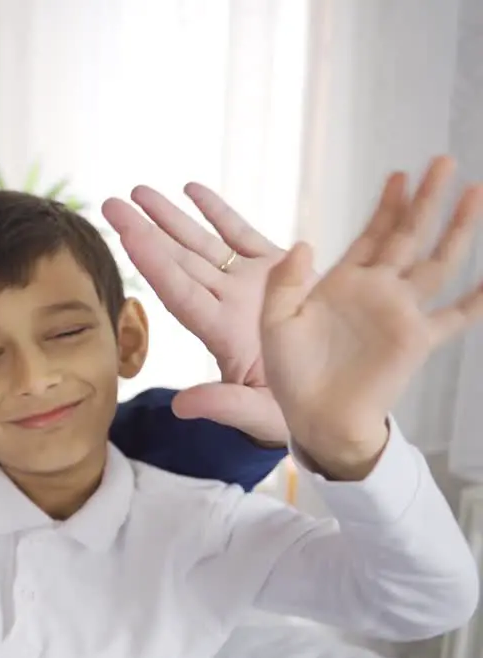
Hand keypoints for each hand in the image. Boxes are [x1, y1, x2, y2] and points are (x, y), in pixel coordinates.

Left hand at [102, 184, 293, 443]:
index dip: (154, 264)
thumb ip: (225, 406)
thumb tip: (179, 409)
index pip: (179, 292)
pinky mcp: (278, 270)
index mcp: (221, 333)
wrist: (331, 397)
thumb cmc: (295, 415)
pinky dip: (218, 211)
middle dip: (146, 231)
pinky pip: (241, 234)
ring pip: (202, 243)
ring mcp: (249, 284)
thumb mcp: (260, 415)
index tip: (126, 235)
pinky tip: (191, 189)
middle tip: (112, 203)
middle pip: (179, 261)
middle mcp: (227, 304)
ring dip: (171, 217)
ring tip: (139, 191)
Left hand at [262, 157, 482, 479]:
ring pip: (436, 261)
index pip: (371, 234)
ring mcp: (400, 313)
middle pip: (408, 235)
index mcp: (341, 283)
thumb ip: (284, 283)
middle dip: (427, 200)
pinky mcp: (417, 340)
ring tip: (476, 193)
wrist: (314, 416)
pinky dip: (478, 300)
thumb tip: (304, 243)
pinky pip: (456, 317)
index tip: (400, 174)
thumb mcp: (275, 322)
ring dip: (457, 229)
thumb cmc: (291, 373)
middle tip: (443, 162)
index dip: (387, 205)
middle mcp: (377, 291)